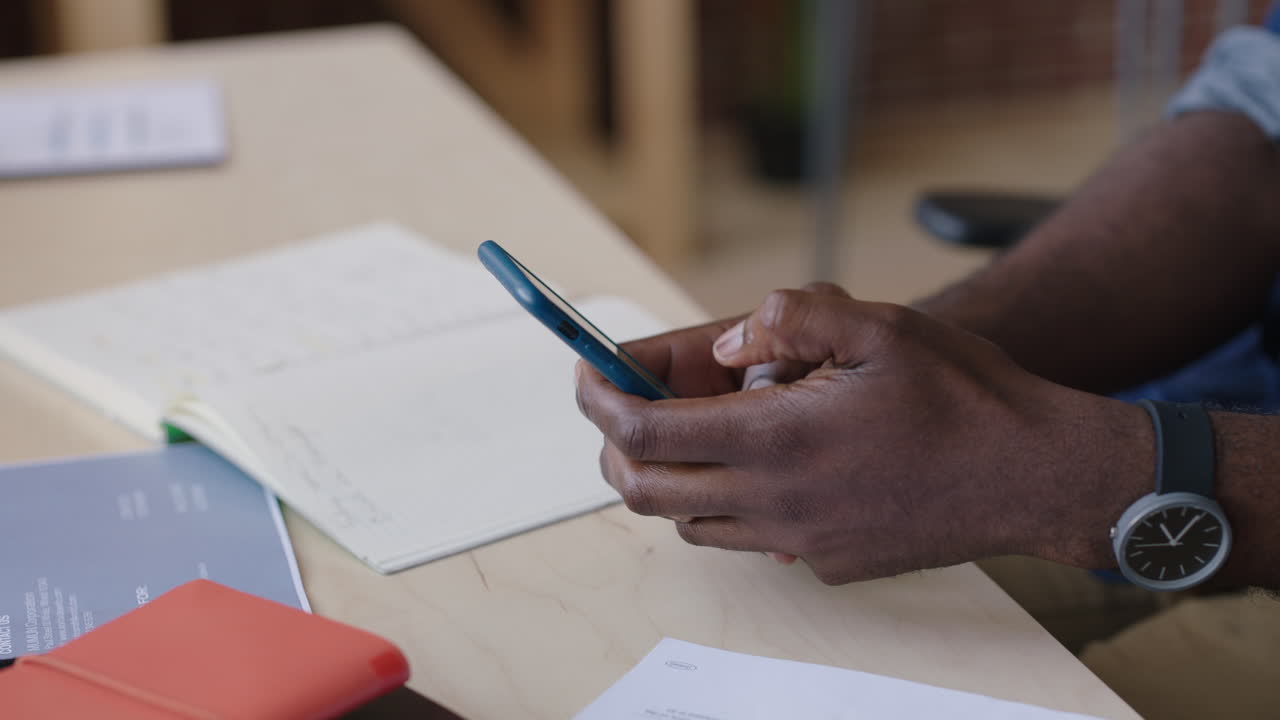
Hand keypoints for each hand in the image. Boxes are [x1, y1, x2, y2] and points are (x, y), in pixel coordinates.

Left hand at [576, 287, 1151, 583]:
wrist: (1035, 475)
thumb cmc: (965, 397)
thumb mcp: (882, 325)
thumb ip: (792, 319)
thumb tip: (728, 340)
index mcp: (780, 438)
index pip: (646, 434)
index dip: (599, 401)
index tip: (584, 373)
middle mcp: (777, 501)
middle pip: (648, 492)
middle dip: (613, 447)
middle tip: (617, 406)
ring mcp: (799, 541)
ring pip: (691, 523)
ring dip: (669, 478)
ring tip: (691, 429)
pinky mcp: (825, 562)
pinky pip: (747, 538)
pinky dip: (726, 502)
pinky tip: (763, 462)